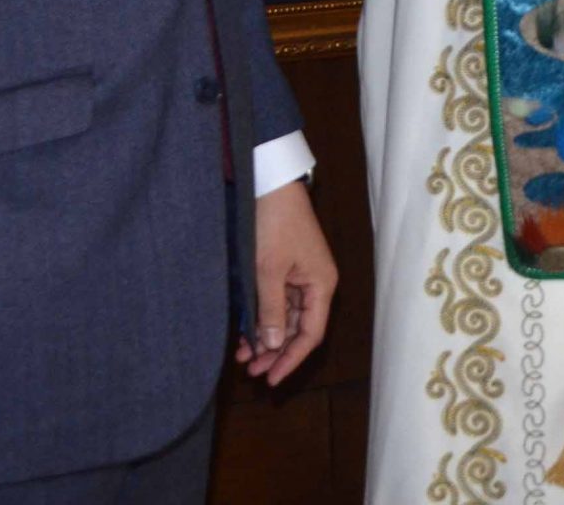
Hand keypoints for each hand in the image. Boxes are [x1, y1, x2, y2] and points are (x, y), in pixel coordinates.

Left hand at [236, 178, 335, 385]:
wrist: (269, 184)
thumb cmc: (273, 224)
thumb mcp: (268, 270)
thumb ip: (271, 311)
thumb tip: (274, 346)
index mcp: (321, 285)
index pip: (311, 334)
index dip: (291, 359)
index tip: (270, 379)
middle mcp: (315, 284)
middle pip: (299, 329)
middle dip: (276, 352)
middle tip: (251, 372)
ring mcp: (300, 276)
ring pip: (286, 318)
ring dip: (266, 338)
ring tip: (242, 356)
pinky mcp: (285, 269)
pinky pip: (277, 303)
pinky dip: (262, 319)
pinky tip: (245, 333)